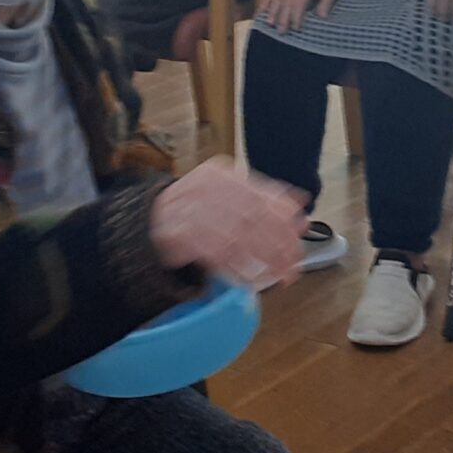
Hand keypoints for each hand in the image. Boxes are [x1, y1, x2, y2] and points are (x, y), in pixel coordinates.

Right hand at [149, 159, 306, 288]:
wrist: (149, 219)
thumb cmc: (196, 206)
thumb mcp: (227, 191)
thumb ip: (262, 195)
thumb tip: (300, 201)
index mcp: (221, 174)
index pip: (262, 193)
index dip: (286, 214)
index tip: (302, 231)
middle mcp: (207, 189)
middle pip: (255, 217)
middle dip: (280, 242)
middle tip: (295, 262)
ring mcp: (193, 212)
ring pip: (240, 238)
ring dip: (265, 259)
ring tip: (282, 274)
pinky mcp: (182, 236)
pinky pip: (218, 256)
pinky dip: (239, 269)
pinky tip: (253, 278)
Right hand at [258, 0, 335, 30]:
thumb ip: (326, 4)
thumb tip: (322, 16)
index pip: (299, 3)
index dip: (297, 16)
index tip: (297, 28)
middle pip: (286, 3)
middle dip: (283, 18)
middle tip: (281, 31)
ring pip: (275, 0)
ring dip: (272, 13)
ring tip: (269, 24)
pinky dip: (263, 6)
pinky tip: (259, 16)